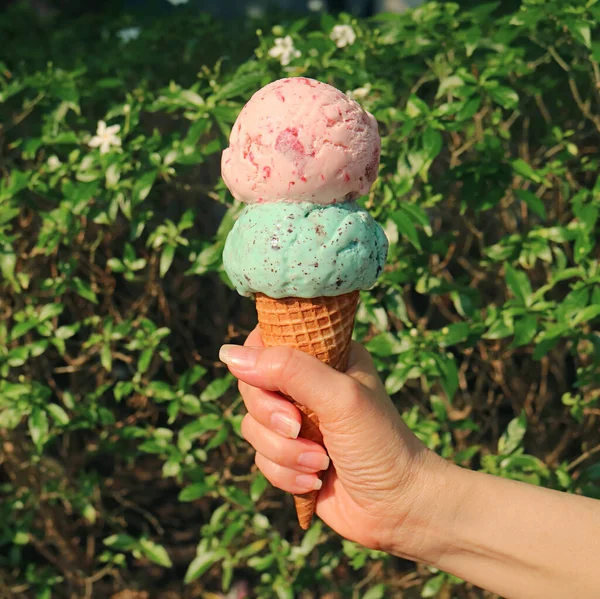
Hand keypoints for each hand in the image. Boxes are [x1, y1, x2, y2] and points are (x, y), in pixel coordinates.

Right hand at [220, 326, 448, 559]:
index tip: (270, 385)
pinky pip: (261, 459)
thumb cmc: (380, 443)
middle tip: (299, 428)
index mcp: (325, 357)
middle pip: (252, 386)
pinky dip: (286, 474)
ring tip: (321, 462)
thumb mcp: (338, 396)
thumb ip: (287, 369)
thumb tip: (228, 354)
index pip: (268, 342)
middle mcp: (307, 386)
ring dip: (284, 452)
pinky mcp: (290, 456)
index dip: (259, 363)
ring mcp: (298, 422)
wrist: (400, 508)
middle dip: (272, 416)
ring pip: (252, 427)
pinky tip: (315, 481)